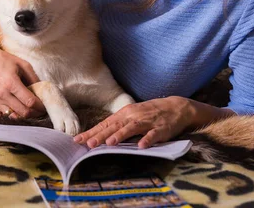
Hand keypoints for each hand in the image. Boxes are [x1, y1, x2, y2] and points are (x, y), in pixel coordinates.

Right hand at [0, 43, 44, 118]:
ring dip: (22, 114)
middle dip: (35, 113)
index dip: (40, 106)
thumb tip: (41, 91)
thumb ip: (33, 78)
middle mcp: (2, 94)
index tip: (45, 106)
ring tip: (27, 108)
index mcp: (11, 83)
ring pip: (13, 116)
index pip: (30, 101)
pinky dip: (7, 114)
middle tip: (40, 109)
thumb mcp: (22, 64)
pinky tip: (12, 107)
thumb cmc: (3, 59)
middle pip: (23, 112)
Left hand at [73, 97, 193, 148]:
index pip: (105, 124)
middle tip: (88, 144)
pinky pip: (153, 134)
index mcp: (125, 114)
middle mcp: (133, 116)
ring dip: (120, 136)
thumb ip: (118, 125)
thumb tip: (99, 135)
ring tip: (109, 143)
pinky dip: (147, 139)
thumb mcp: (132, 116)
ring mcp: (147, 122)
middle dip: (101, 135)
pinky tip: (141, 146)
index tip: (78, 140)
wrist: (176, 107)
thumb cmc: (150, 113)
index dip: (92, 132)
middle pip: (115, 126)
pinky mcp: (161, 128)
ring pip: (132, 128)